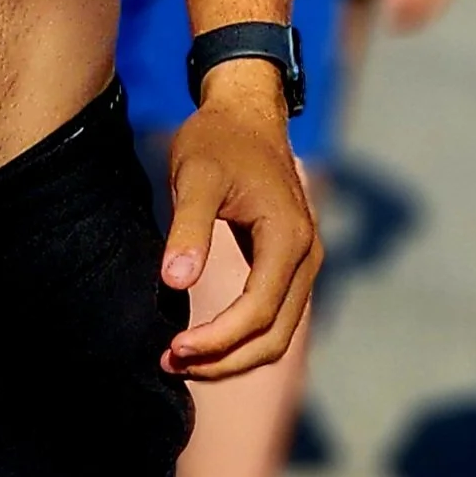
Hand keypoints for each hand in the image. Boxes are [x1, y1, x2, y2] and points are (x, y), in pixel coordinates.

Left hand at [160, 73, 321, 379]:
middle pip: (273, 336)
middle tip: (169, 364)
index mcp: (288, 237)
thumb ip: (188, 228)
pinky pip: (273, 317)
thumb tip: (174, 282)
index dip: (217, 339)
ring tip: (179, 360)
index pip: (258, 311)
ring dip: (232, 356)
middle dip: (223, 360)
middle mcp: (307, 256)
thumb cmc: (218, 140)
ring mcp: (303, 263)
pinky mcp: (289, 265)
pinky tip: (202, 341)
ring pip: (277, 334)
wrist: (246, 113)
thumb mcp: (195, 177)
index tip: (172, 348)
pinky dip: (241, 338)